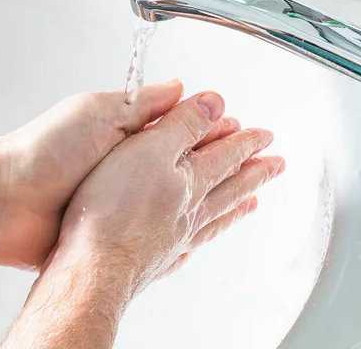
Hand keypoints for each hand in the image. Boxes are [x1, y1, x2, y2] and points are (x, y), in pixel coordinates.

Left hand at [0, 82, 240, 268]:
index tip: (239, 128)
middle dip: (216, 159)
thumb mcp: (97, 113)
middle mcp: (122, 165)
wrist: (5, 203)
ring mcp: (117, 198)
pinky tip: (195, 228)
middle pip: (179, 161)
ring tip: (238, 195)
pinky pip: (150, 225)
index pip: (177, 126)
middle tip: (253, 159)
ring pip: (170, 196)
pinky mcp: (109, 227)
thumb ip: (140, 103)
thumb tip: (180, 89)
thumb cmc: (43, 153)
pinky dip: (176, 226)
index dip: (210, 127)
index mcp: (121, 132)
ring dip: (204, 194)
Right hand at [46, 91, 284, 294]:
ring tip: (252, 203)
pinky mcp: (155, 259)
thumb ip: (182, 125)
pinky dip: (201, 241)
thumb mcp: (149, 149)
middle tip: (275, 166)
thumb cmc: (114, 209)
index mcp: (190, 181)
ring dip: (236, 207)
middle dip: (253, 173)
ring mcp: (175, 238)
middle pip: (230, 187)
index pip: (226, 155)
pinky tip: (198, 245)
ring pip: (215, 218)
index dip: (244, 141)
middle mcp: (189, 211)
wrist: (95, 267)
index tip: (264, 135)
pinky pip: (190, 248)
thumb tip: (214, 104)